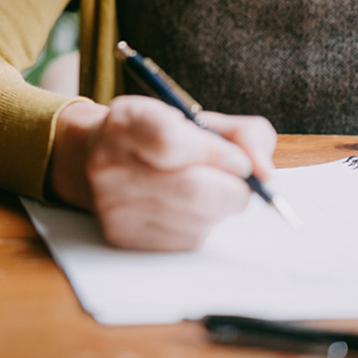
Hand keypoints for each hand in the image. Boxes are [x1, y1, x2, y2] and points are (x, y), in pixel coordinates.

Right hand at [47, 96, 276, 250]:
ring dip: (218, 209)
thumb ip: (242, 134)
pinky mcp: (122, 236)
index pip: (172, 143)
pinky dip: (201, 225)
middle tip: (238, 181)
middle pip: (192, 192)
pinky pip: (186, 239)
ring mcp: (113, 205)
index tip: (239, 161)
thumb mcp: (195, 118)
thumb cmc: (157, 136)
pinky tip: (186, 208)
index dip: (216, 154)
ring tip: (205, 190)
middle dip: (232, 190)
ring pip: (196, 220)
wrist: (92, 159)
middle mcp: (110, 164)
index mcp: (126, 122)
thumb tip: (265, 172)